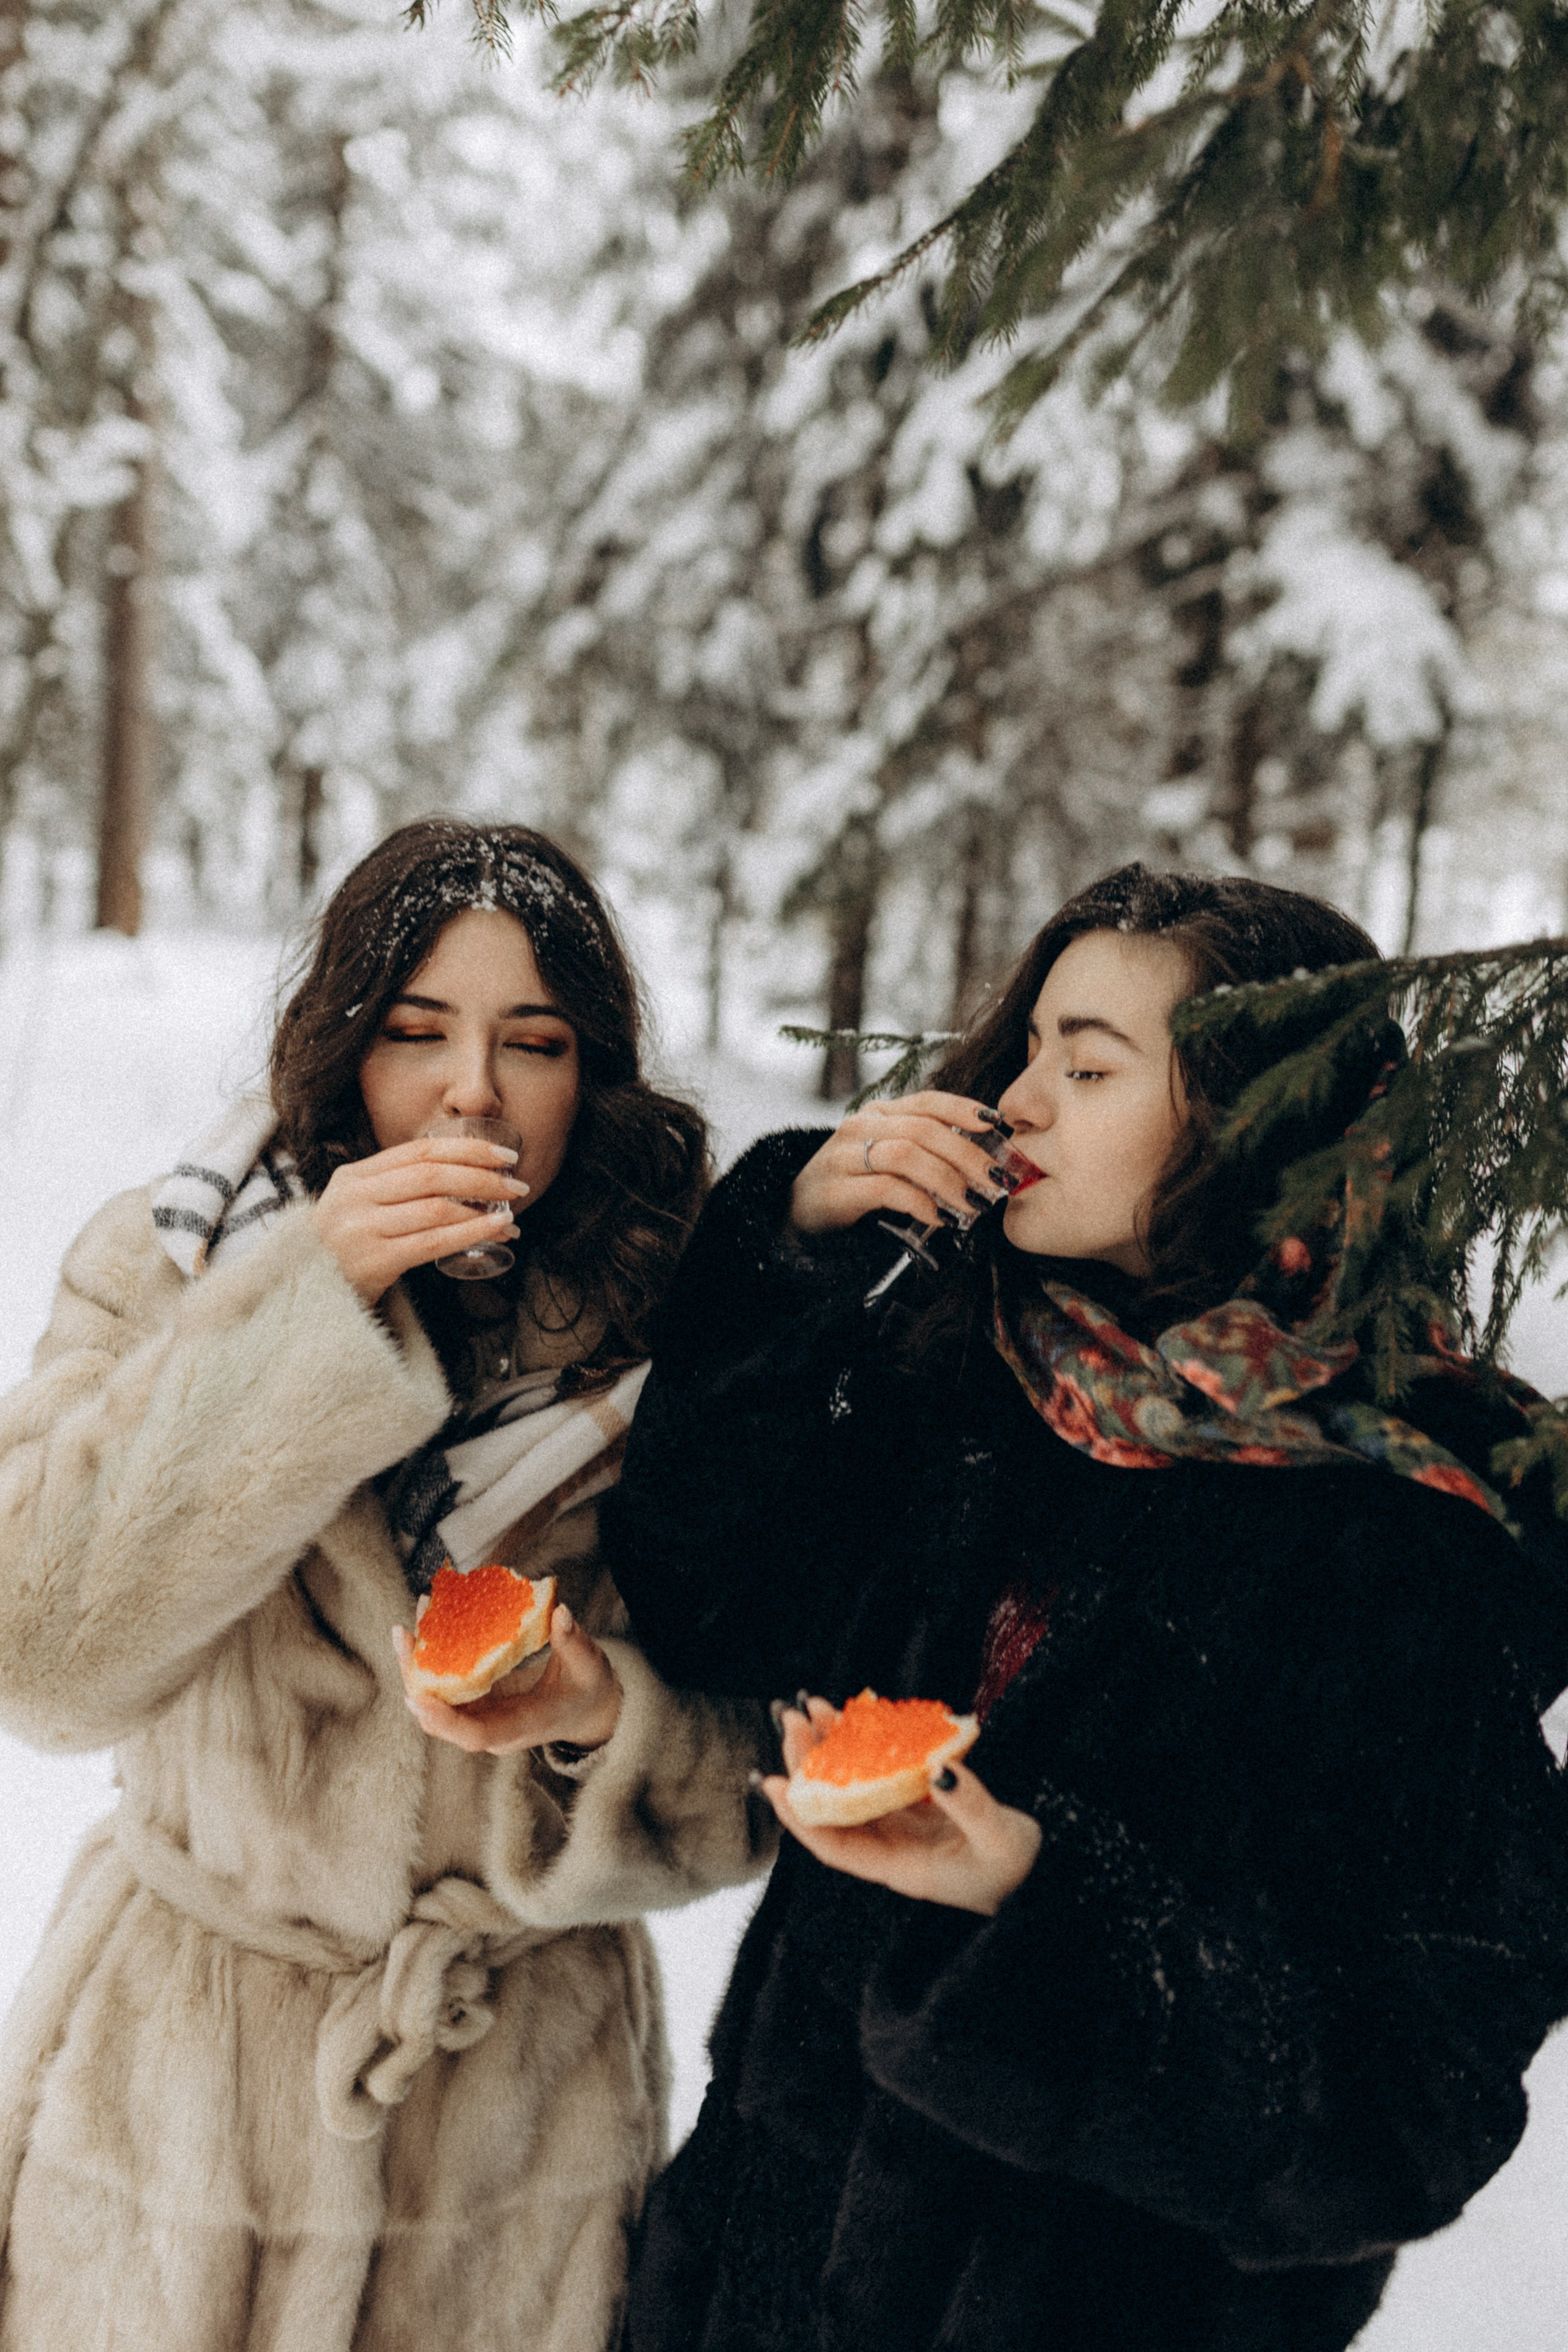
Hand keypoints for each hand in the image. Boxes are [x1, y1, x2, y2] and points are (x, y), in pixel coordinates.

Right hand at [312, 1135, 528, 1304]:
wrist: (302, 1298)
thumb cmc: (342, 1253)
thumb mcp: (358, 1208)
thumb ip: (395, 1188)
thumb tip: (463, 1175)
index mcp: (353, 1176)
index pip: (419, 1151)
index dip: (467, 1149)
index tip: (504, 1156)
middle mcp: (354, 1197)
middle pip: (431, 1175)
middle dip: (482, 1176)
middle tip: (516, 1185)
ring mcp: (361, 1228)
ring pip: (436, 1207)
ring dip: (482, 1210)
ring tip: (510, 1216)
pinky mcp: (373, 1261)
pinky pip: (433, 1242)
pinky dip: (470, 1234)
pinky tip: (495, 1232)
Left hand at [393, 1602, 621, 1755]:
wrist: (585, 1708)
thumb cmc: (587, 1688)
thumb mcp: (588, 1665)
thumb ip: (574, 1642)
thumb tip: (560, 1613)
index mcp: (521, 1727)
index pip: (476, 1736)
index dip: (445, 1720)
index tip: (416, 1695)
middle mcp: (493, 1730)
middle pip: (441, 1718)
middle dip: (416, 1679)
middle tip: (402, 1635)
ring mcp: (481, 1718)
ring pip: (436, 1702)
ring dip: (417, 1666)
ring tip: (407, 1625)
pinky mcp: (475, 1703)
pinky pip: (445, 1687)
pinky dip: (432, 1660)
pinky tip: (428, 1625)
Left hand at [761, 1698, 1041, 1915]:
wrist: (1041, 1877)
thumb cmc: (1019, 1870)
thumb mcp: (1001, 1841)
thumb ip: (971, 1806)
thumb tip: (938, 1769)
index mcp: (902, 1867)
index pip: (836, 1847)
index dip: (800, 1818)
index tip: (772, 1784)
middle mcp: (893, 1848)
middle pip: (835, 1809)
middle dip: (808, 1765)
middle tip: (792, 1720)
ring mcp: (903, 1826)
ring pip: (852, 1788)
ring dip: (831, 1750)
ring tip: (812, 1708)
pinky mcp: (917, 1807)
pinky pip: (879, 1776)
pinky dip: (865, 1749)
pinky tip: (856, 1720)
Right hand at [787, 1091, 1013, 1238]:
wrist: (795, 1216)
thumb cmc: (853, 1188)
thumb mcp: (887, 1161)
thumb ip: (924, 1154)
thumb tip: (983, 1163)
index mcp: (878, 1115)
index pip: (927, 1101)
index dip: (964, 1109)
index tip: (996, 1125)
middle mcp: (860, 1127)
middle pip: (924, 1129)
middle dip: (967, 1154)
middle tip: (996, 1180)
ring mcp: (844, 1157)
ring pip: (907, 1154)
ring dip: (947, 1179)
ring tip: (972, 1204)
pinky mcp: (835, 1191)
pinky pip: (886, 1189)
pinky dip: (919, 1202)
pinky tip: (937, 1217)